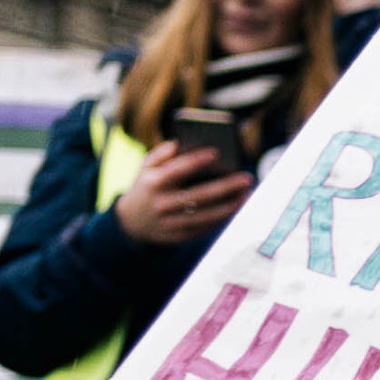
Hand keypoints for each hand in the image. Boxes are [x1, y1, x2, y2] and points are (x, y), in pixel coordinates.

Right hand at [112, 145, 246, 249]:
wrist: (132, 222)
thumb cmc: (147, 187)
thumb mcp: (146, 168)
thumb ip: (162, 153)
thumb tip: (182, 142)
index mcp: (153, 182)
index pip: (178, 169)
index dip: (196, 161)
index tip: (216, 152)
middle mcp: (162, 204)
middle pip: (200, 195)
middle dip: (226, 186)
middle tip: (246, 177)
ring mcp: (171, 222)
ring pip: (207, 214)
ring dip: (230, 204)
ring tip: (246, 193)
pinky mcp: (179, 236)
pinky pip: (205, 227)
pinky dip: (222, 217)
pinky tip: (236, 205)